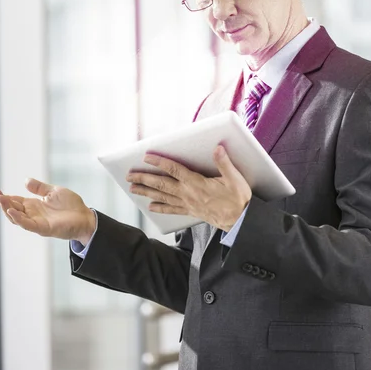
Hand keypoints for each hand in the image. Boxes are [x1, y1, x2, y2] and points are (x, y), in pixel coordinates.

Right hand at [0, 178, 95, 244]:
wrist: (86, 217)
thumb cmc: (71, 206)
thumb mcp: (54, 191)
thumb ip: (39, 188)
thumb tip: (25, 180)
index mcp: (33, 205)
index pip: (13, 200)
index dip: (1, 197)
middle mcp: (32, 214)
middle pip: (11, 208)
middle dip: (0, 201)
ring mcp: (37, 222)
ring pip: (17, 216)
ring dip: (7, 208)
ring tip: (0, 199)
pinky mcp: (44, 228)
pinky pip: (28, 224)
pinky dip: (19, 218)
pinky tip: (12, 211)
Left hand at [126, 144, 251, 231]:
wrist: (241, 221)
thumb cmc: (238, 199)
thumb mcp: (235, 178)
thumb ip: (224, 163)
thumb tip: (217, 148)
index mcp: (197, 183)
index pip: (174, 169)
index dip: (159, 162)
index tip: (147, 156)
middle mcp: (189, 194)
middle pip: (162, 184)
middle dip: (144, 178)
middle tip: (129, 175)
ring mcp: (188, 204)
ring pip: (163, 196)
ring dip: (147, 191)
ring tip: (133, 188)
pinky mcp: (191, 211)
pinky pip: (172, 209)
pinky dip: (160, 208)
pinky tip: (151, 207)